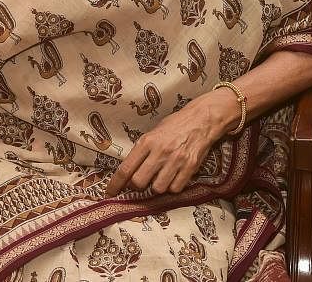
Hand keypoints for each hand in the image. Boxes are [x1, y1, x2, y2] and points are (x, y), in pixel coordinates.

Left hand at [103, 90, 233, 196]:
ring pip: (158, 188)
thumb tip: (129, 171)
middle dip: (138, 186)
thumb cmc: (175, 125)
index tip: (110, 193)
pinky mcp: (189, 167)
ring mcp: (175, 160)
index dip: (115, 184)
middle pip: (139, 182)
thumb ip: (142, 150)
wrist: (201, 119)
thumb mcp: (154, 132)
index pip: (126, 168)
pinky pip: (175, 188)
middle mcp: (160, 152)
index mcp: (147, 141)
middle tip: (142, 181)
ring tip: (161, 176)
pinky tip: (174, 177)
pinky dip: (173, 187)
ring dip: (157, 187)